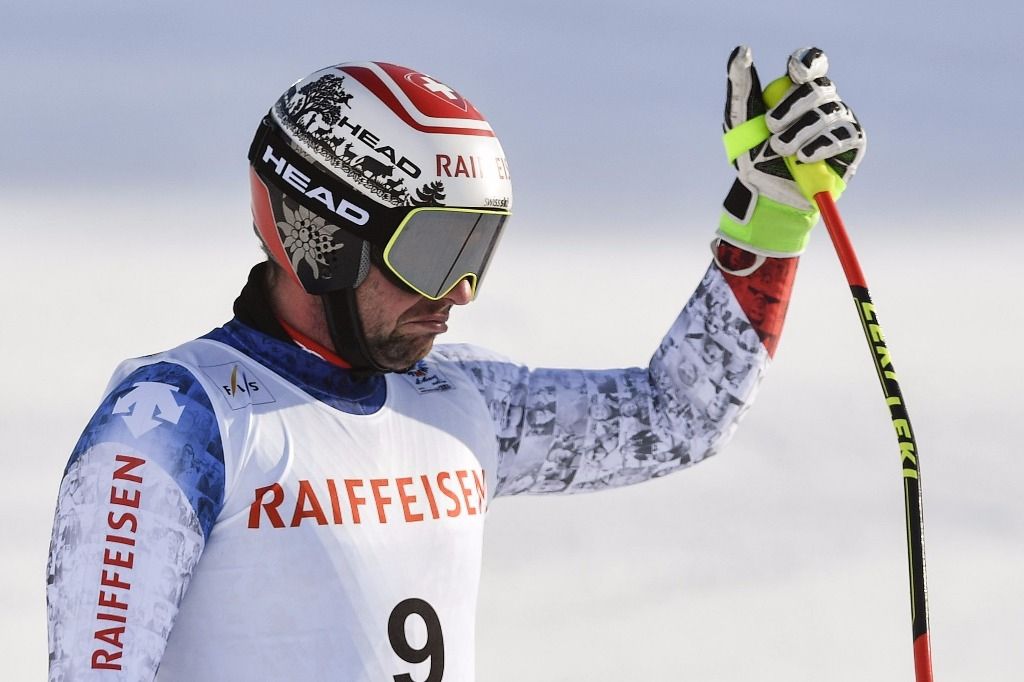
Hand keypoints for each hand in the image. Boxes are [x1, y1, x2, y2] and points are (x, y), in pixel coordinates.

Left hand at [718, 46, 865, 256]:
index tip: (795, 74)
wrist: (764, 193)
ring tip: (782, 150)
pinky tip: (805, 157)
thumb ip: (741, 84)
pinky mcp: (852, 144)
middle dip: (792, 107)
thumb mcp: (739, 119)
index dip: (808, 63)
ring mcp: (839, 121)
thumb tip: (741, 50)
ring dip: (801, 132)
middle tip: (770, 128)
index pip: (813, 63)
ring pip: (830, 112)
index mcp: (797, 90)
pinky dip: (822, 146)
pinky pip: (845, 135)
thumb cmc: (751, 156)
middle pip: (820, 86)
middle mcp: (822, 102)